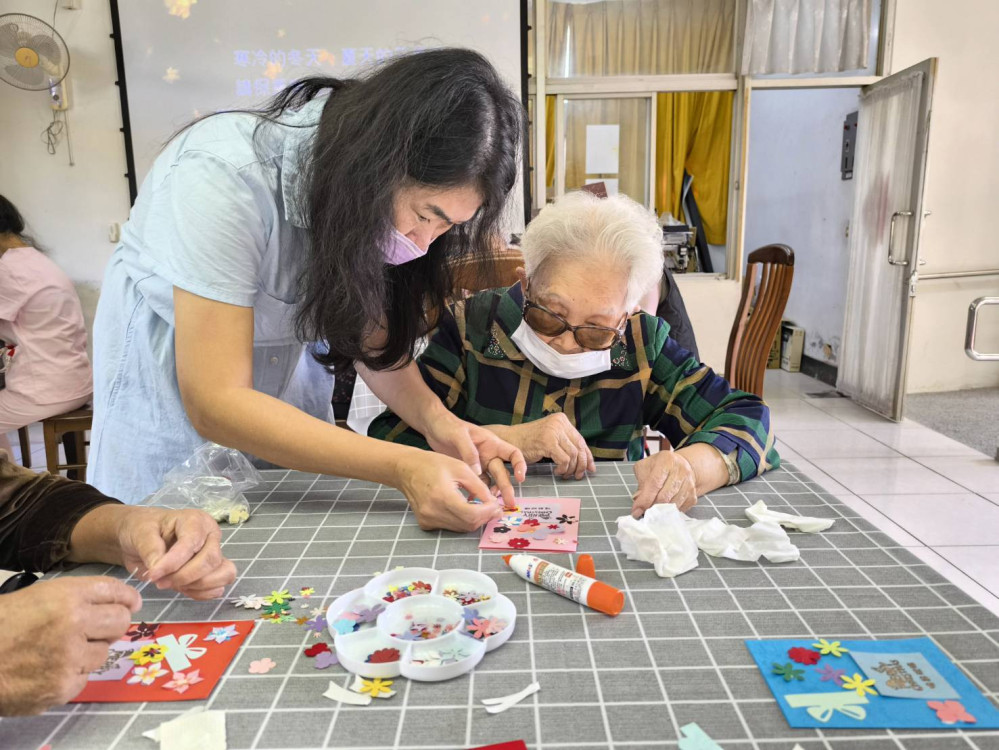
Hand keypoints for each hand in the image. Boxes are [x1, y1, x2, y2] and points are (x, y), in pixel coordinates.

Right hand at [0, 576, 140, 714]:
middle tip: (98, 629)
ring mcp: (70, 658)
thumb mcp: (38, 597)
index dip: (127, 597)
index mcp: (66, 597)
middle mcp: (74, 624)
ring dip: (90, 651)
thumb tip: (119, 602)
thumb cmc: (2, 626)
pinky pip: (85, 677)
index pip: (114, 591)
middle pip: (120, 621)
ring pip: (104, 652)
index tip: (132, 603)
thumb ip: (77, 598)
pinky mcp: (63, 686)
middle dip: (113, 624)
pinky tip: (49, 668)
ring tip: (60, 650)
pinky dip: (73, 674)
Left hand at [114, 507, 236, 599]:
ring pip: (223, 574)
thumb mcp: (141, 533)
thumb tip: (158, 569)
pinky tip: (181, 588)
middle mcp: (210, 536)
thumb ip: (150, 549)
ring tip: (172, 584)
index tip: (153, 575)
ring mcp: (214, 554)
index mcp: (195, 520)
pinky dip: (201, 593)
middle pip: (211, 560)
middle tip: (160, 582)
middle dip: (185, 576)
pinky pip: (217, 587)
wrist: (140, 538)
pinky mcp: (212, 572)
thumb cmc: (142, 529)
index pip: (192, 543)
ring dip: (197, 586)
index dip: (174, 562)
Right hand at [394, 450, 505, 531]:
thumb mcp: (461, 469)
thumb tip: (493, 503)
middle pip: (467, 525)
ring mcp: (427, 520)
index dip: (488, 513)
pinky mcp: (425, 523)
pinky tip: (464, 507)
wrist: (407, 469)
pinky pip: (450, 526)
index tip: (497, 506)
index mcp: (442, 497)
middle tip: (494, 507)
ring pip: (460, 528)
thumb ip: (479, 487)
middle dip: (484, 517)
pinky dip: (461, 519)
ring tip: (482, 506)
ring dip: (474, 519)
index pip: (472, 515)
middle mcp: (433, 513)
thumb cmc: (433, 464)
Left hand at [425, 416, 526, 506]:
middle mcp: (488, 455)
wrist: (433, 427)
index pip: (512, 453)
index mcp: (491, 443)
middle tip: (509, 503)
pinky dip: (477, 492)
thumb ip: (469, 452)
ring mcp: (479, 464)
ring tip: (490, 505)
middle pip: (502, 472)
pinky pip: (477, 484)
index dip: (519, 465)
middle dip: (506, 487)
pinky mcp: (469, 471)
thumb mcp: (459, 435)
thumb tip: (478, 473)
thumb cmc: (448, 426)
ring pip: (491, 481)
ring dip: (492, 492)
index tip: (520, 478)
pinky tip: (473, 500)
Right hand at [504, 414, 594, 479]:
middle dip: (582, 465)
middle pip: (580, 448)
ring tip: (564, 474)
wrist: (508, 440)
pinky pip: (564, 460)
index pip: (581, 440)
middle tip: (577, 475)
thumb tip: (587, 462)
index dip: (588, 456)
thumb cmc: (528, 442)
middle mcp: (559, 423)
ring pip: (574, 455)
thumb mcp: (550, 438)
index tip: (590, 468)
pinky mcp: (547, 441)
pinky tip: (557, 471)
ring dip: (571, 469)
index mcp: (561, 420)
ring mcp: (553, 431)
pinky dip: (563, 468)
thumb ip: (566, 445)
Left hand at [631, 444, 696, 516]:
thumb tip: (638, 499)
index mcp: (666, 460)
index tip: (636, 511)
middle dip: (651, 507)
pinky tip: (663, 510)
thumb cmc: (660, 466)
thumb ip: (641, 482)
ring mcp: (689, 483)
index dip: (645, 499)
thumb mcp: (646, 467)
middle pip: (665, 496)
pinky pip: (680, 508)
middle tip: (643, 513)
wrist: (680, 465)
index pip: (655, 483)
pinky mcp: (693, 495)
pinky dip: (670, 512)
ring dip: (660, 512)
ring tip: (652, 512)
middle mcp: (681, 470)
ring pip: (673, 504)